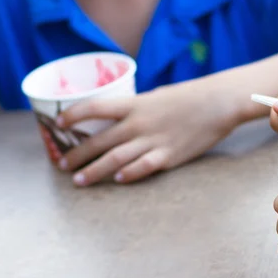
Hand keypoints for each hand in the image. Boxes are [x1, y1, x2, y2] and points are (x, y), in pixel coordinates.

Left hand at [56, 79, 237, 185]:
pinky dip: (128, 174)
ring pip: (115, 159)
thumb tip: (121, 118)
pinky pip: (143, 167)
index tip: (58, 124)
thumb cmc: (190, 97)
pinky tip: (117, 179)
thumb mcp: (158, 96)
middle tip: (62, 164)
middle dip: (77, 154)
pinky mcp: (169, 156)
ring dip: (94, 171)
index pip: (94, 107)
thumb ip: (137, 109)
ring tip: (79, 180)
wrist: (219, 103)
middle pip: (99, 140)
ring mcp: (153, 140)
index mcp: (135, 104)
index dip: (73, 116)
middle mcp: (139, 123)